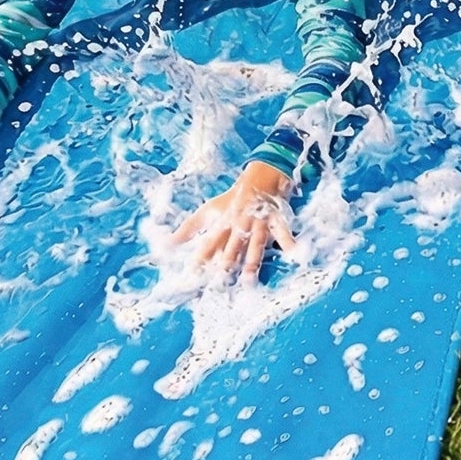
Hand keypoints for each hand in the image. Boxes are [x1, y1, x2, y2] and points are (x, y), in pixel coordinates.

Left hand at [173, 160, 296, 282]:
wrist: (260, 176)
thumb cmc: (232, 198)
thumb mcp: (208, 211)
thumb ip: (188, 230)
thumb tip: (164, 245)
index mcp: (221, 223)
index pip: (207, 245)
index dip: (199, 260)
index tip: (191, 276)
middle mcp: (239, 224)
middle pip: (231, 248)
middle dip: (226, 265)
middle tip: (220, 283)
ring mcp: (259, 222)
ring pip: (254, 244)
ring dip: (252, 262)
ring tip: (249, 280)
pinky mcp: (276, 219)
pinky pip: (284, 232)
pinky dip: (290, 243)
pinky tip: (296, 254)